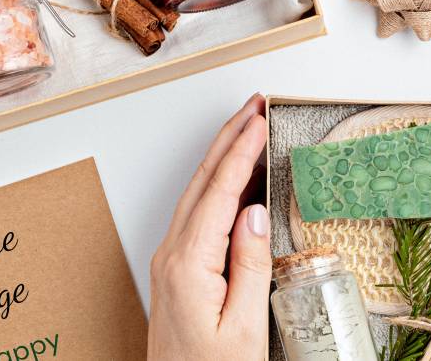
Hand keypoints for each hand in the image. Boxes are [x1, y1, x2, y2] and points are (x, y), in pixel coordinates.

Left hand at [148, 94, 269, 359]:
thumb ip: (250, 265)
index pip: (219, 193)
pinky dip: (217, 185)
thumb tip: (254, 211)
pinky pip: (197, 214)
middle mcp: (172, 256)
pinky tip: (234, 179)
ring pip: (197, 194)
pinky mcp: (176, 272)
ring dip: (222, 157)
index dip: (241, 152)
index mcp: (188, 265)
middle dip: (228, 138)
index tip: (259, 119)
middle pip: (202, 182)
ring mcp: (171, 262)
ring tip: (247, 127)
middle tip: (254, 104)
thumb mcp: (243, 326)